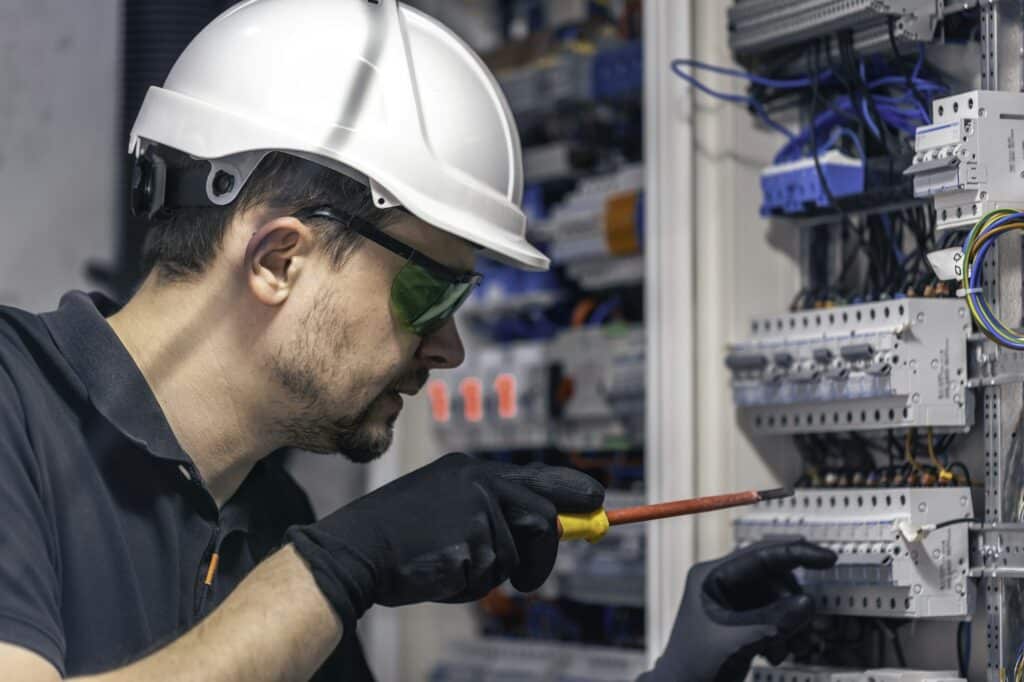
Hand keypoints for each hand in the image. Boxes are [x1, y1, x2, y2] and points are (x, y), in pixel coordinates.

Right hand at [286, 452, 603, 631]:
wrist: (356, 548)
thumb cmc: (402, 533)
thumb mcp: (449, 504)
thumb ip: (496, 510)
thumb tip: (551, 527)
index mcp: (473, 470)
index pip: (539, 476)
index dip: (574, 491)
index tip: (598, 503)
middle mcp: (479, 484)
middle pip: (542, 519)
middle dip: (544, 555)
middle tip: (531, 581)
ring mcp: (474, 513)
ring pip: (513, 557)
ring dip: (492, 573)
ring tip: (451, 565)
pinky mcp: (467, 544)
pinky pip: (486, 578)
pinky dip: (466, 587)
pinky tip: (436, 572)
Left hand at [640, 539, 836, 681]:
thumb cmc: (693, 668)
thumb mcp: (735, 642)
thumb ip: (772, 621)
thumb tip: (806, 603)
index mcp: (710, 577)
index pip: (759, 554)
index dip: (796, 553)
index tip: (827, 558)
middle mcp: (721, 584)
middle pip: (773, 578)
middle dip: (792, 604)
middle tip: (804, 627)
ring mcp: (732, 604)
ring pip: (778, 600)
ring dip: (789, 625)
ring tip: (788, 649)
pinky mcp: (742, 622)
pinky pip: (775, 618)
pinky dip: (782, 635)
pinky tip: (775, 654)